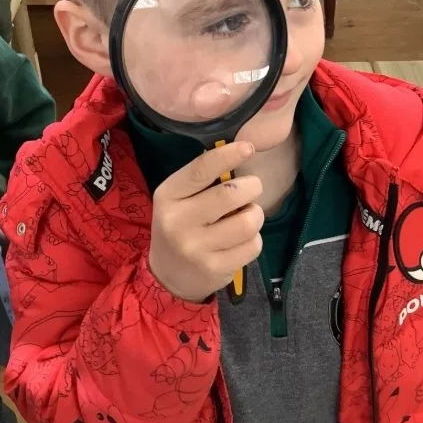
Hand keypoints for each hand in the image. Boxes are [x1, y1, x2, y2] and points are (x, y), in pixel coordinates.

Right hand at [149, 142, 263, 301]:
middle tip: (252, 188)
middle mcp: (178, 222)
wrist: (167, 275)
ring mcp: (196, 248)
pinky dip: (254, 239)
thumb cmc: (180, 225)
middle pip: (231, 195)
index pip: (200, 170)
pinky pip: (253, 246)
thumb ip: (203, 179)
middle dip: (252, 187)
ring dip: (256, 214)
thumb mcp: (178, 199)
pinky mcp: (215, 269)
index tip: (248, 147)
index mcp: (168, 196)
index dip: (227, 155)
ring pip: (248, 222)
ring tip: (247, 215)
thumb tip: (242, 152)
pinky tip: (242, 240)